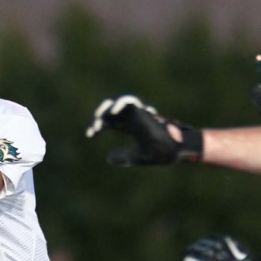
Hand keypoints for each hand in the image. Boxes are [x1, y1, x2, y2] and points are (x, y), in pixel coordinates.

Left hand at [86, 94, 202, 165]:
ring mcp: (137, 113)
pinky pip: (129, 101)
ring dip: (105, 110)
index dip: (97, 126)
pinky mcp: (143, 112)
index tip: (90, 135)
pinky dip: (120, 104)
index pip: (108, 122)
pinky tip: (112, 112)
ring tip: (99, 121)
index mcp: (129, 126)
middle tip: (95, 128)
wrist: (170, 151)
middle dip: (99, 117)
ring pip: (117, 103)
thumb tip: (108, 158)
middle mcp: (131, 118)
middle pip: (109, 111)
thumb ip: (121, 156)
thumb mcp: (134, 157)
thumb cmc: (157, 153)